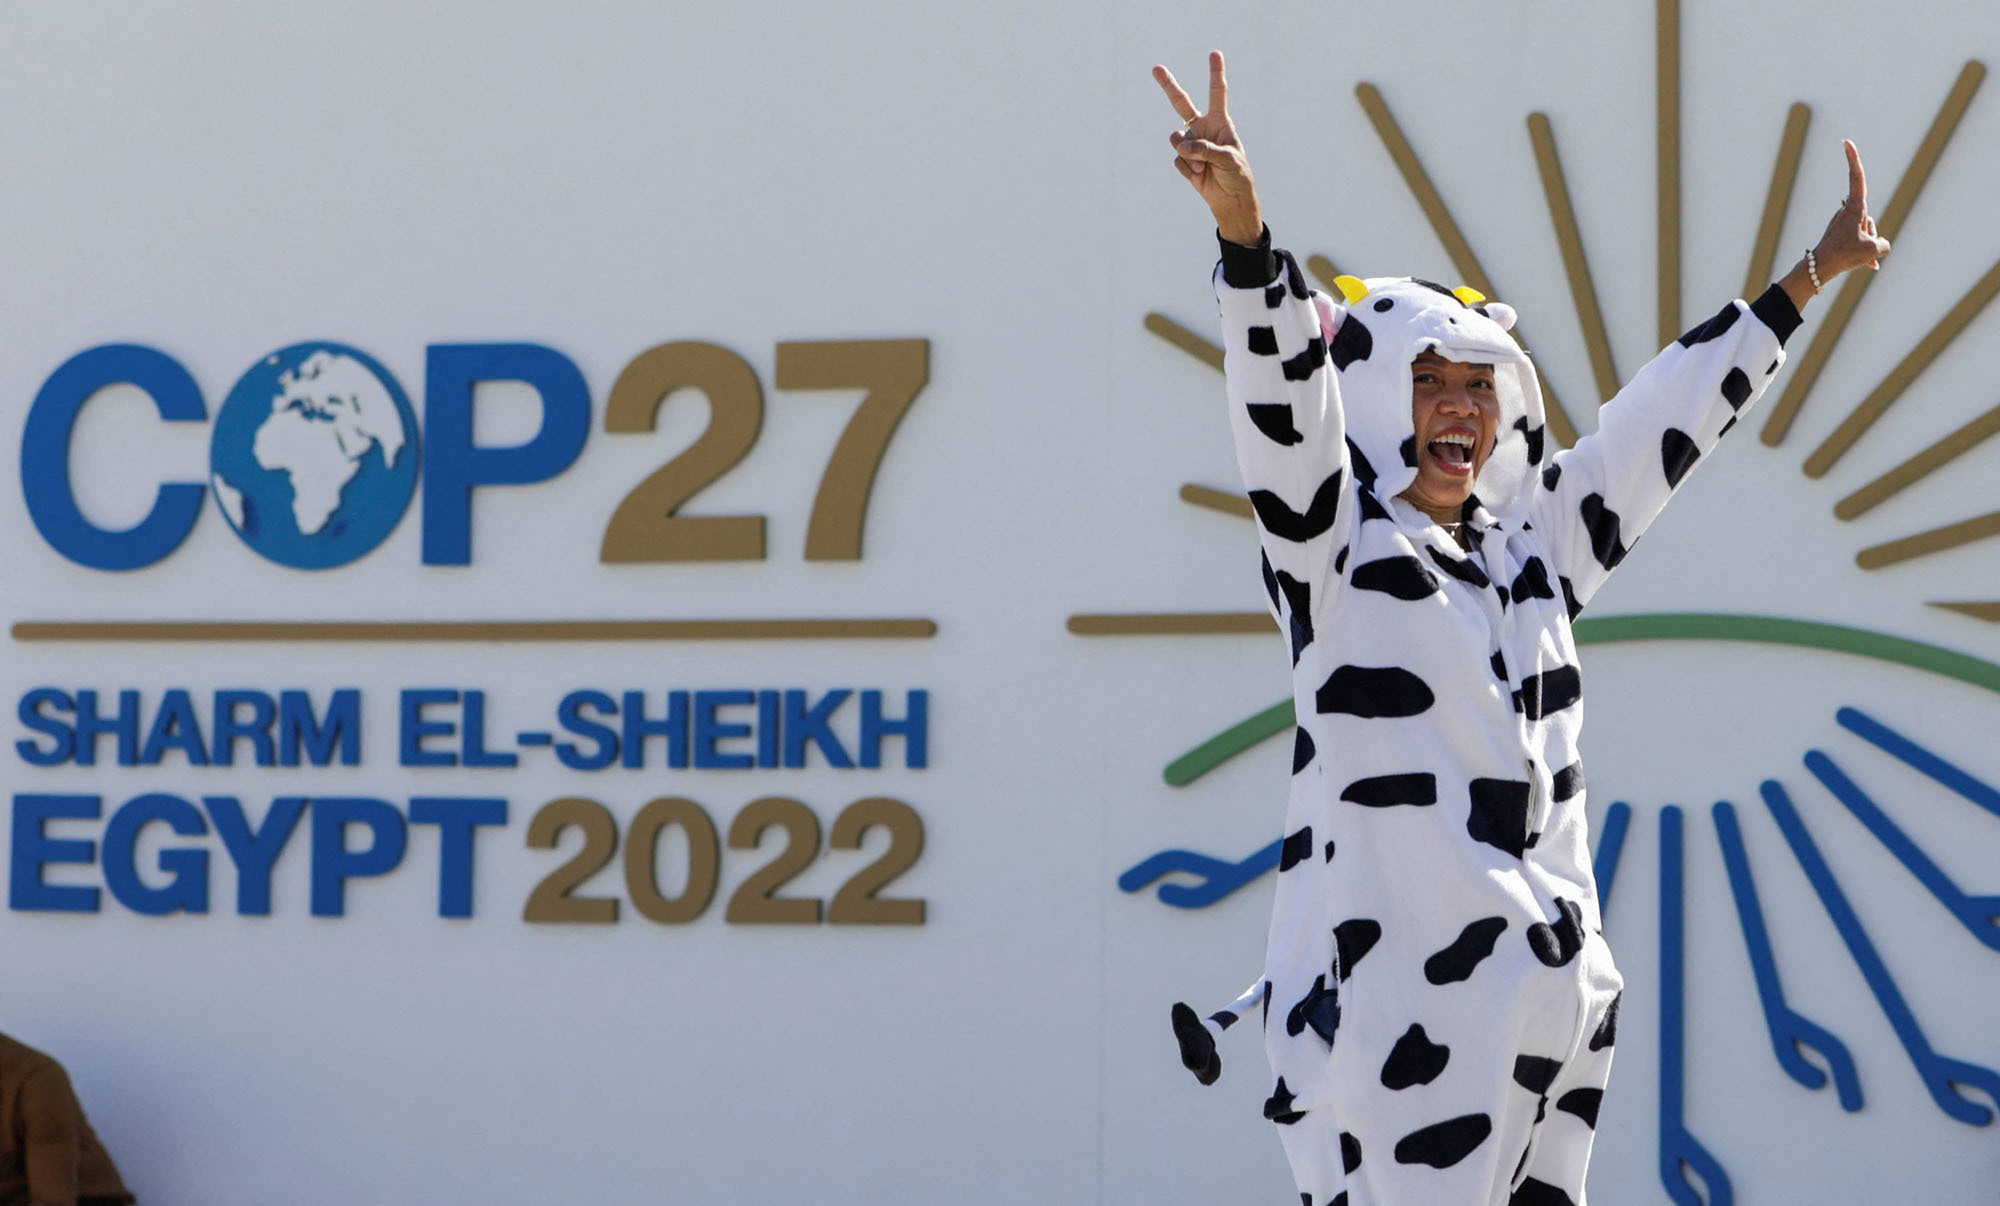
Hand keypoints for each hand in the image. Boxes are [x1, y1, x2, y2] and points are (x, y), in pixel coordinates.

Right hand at [1152, 51, 1261, 242]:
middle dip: (1169, 86)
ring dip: (1188, 153)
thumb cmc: (1237, 175)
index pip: (1217, 94)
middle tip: (1156, 69)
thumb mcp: (1229, 159)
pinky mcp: (1183, 160)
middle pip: (1182, 103)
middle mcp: (1202, 128)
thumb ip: (1207, 149)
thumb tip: (1182, 146)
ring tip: (1201, 165)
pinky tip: (1199, 175)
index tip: (1215, 54)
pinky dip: (1187, 168)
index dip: (1215, 74)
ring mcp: (1191, 143)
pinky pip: (1178, 159)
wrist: (1229, 199)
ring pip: (1176, 139)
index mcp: (1220, 122)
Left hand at [1778, 140, 1891, 310]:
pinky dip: (1863, 254)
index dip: (1853, 159)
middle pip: (1870, 220)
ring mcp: (1844, 223)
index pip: (1856, 178)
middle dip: (1871, 236)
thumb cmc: (1845, 254)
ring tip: (1854, 256)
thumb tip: (1876, 244)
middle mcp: (1847, 211)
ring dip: (1866, 246)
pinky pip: (1860, 243)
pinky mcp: (1841, 234)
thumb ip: (1883, 243)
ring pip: (1867, 232)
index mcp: (1854, 207)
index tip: (1846, 142)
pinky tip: (1867, 265)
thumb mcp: (1873, 248)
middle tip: (1857, 249)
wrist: (1820, 269)